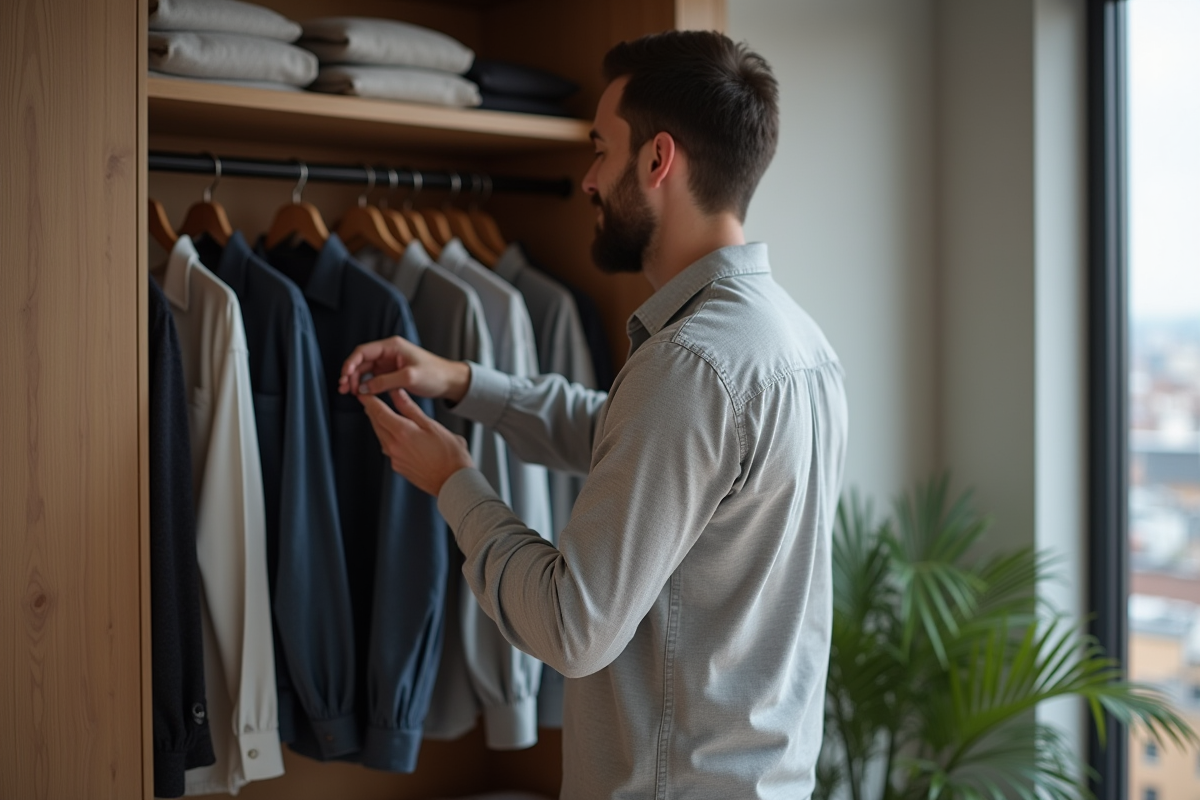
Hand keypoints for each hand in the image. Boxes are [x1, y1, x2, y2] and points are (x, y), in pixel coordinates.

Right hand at [339, 336, 471, 402]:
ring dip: (355, 380)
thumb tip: (363, 388)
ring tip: (350, 393)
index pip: (363, 351)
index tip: (344, 376)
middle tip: (344, 389)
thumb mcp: (409, 377)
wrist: (450, 381)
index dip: (350, 363)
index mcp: (392, 347)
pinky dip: (365, 385)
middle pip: (361, 361)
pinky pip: (373, 378)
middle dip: (350, 374)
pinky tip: (361, 394)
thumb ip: (385, 382)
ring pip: (365, 370)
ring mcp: (389, 364)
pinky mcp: (391, 374)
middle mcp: (388, 353)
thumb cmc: (435, 374)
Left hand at [358, 388, 473, 495]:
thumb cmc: (449, 454)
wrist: (453, 482)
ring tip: (382, 414)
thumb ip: (410, 409)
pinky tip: (395, 435)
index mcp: (402, 432)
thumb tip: (397, 393)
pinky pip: (387, 448)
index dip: (368, 400)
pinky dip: (387, 437)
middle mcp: (394, 446)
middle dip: (371, 410)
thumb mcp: (431, 425)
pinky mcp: (398, 467)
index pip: (378, 412)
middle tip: (369, 399)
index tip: (363, 392)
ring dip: (379, 424)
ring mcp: (395, 458)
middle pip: (376, 424)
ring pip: (380, 436)